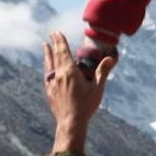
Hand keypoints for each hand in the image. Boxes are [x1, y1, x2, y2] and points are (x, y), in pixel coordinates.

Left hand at [43, 32, 113, 151]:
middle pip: (54, 56)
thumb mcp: (97, 88)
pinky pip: (46, 75)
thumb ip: (103, 71)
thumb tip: (111, 58)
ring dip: (47, 54)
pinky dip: (47, 67)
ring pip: (48, 65)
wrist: (70, 123)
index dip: (60, 40)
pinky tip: (47, 68)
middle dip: (53, 44)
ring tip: (45, 46)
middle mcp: (58, 75)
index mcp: (69, 72)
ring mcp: (52, 84)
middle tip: (51, 34)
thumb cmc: (85, 105)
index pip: (63, 51)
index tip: (56, 32)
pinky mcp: (50, 92)